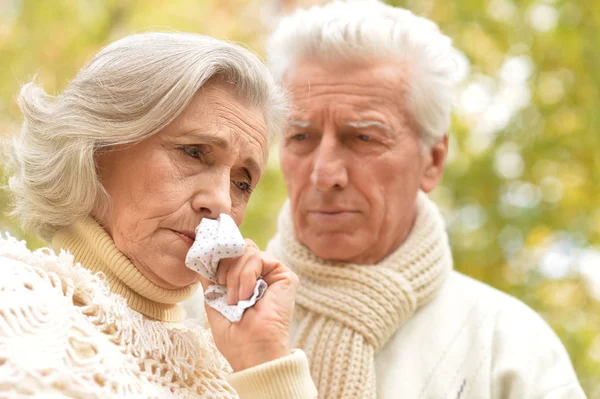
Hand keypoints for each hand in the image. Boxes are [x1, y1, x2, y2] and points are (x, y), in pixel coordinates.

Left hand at [198, 239, 298, 370]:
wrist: (251, 351)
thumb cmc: (234, 335)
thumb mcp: (213, 301)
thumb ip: (209, 278)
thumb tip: (201, 256)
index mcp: (246, 280)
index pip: (234, 253)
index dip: (220, 256)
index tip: (209, 270)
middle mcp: (262, 275)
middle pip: (240, 247)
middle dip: (224, 265)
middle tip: (221, 286)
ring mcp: (274, 275)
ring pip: (247, 251)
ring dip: (234, 276)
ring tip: (236, 300)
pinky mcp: (286, 276)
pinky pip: (259, 258)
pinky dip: (246, 276)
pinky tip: (246, 296)